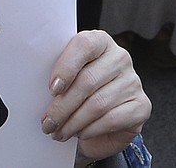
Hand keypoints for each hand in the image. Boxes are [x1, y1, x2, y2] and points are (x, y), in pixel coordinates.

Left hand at [41, 30, 149, 159]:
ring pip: (98, 103)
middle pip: (88, 81)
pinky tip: (79, 133)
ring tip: (58, 131)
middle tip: (48, 122)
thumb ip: (57, 72)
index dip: (66, 67)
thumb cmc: (76, 90)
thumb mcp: (65, 76)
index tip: (51, 88)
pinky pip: (112, 119)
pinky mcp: (142, 106)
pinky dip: (91, 129)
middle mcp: (119, 58)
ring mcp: (134, 81)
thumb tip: (33, 83)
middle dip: (63, 106)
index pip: (84, 46)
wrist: (100, 118)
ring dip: (73, 122)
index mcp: (99, 41)